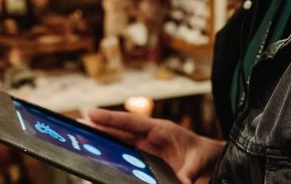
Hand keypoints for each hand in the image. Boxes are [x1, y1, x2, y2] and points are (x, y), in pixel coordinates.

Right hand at [87, 108, 224, 183]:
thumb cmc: (206, 156)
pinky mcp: (147, 162)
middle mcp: (150, 138)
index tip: (90, 113)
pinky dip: (113, 158)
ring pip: (120, 144)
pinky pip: (127, 159)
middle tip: (76, 125)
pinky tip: (99, 162)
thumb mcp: (198, 163)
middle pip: (120, 132)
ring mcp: (148, 149)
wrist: (214, 163)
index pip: (131, 123)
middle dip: (99, 128)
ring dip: (103, 142)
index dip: (110, 118)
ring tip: (82, 141)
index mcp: (161, 130)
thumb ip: (188, 173)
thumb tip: (183, 182)